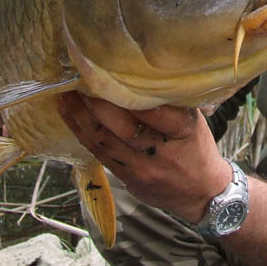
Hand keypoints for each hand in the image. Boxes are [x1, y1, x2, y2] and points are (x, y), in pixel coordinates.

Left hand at [56, 92, 230, 222]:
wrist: (201, 193)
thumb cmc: (196, 149)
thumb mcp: (195, 123)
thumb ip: (173, 103)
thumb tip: (140, 76)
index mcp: (184, 131)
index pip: (154, 110)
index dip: (129, 94)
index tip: (109, 72)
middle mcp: (162, 150)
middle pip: (124, 126)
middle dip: (97, 103)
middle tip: (79, 81)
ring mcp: (142, 167)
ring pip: (105, 140)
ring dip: (81, 116)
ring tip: (65, 96)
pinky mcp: (128, 177)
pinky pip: (99, 153)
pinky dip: (81, 132)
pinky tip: (70, 116)